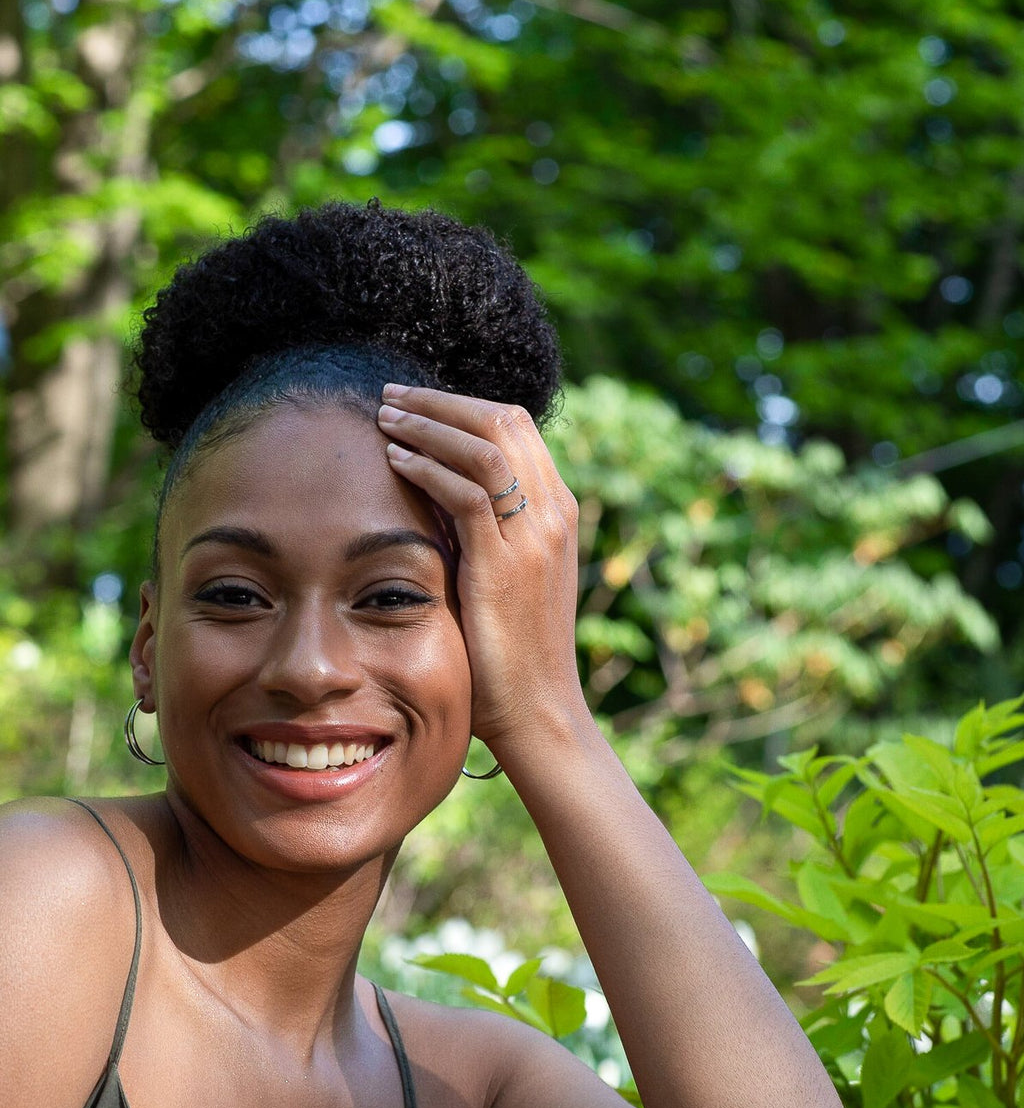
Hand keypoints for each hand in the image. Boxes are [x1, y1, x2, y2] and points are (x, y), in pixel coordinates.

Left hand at [377, 385, 585, 753]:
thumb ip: (481, 534)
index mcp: (556, 512)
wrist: (537, 711)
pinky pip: (467, 494)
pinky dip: (428, 467)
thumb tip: (432, 496)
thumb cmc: (510, 654)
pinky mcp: (506, 566)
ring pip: (485, 445)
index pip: (515, 427)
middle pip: (503, 420)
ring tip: (384, 417)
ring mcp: (534, 538)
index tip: (414, 402)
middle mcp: (553, 514)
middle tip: (391, 396)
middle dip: (440, 401)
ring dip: (429, 423)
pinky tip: (395, 461)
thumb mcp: (503, 578)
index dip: (460, 405)